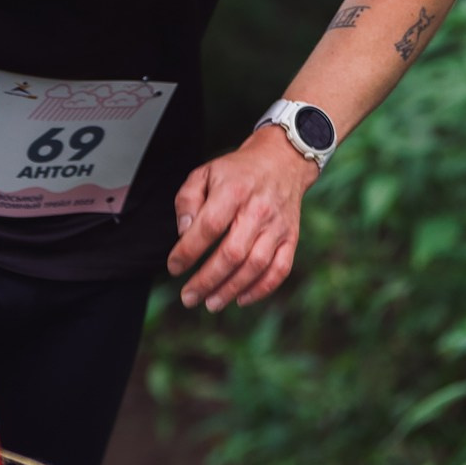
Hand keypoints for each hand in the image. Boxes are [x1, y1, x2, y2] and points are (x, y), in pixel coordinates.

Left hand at [168, 127, 314, 310]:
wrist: (281, 161)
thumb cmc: (237, 172)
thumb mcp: (205, 173)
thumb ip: (187, 201)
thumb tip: (184, 233)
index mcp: (233, 191)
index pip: (209, 227)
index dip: (188, 251)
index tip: (174, 268)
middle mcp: (258, 210)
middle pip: (232, 253)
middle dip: (207, 280)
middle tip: (188, 297)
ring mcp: (277, 226)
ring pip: (255, 266)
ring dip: (231, 289)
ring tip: (211, 303)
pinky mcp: (291, 237)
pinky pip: (280, 269)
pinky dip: (261, 289)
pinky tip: (241, 299)